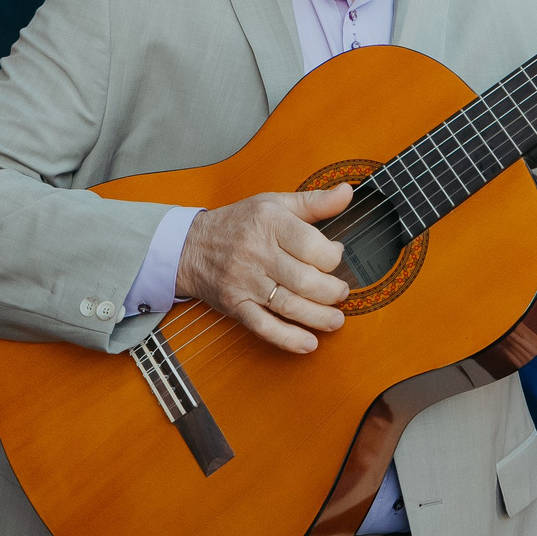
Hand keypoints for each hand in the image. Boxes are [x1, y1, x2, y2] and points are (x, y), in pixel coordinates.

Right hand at [175, 185, 352, 354]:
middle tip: (341, 293)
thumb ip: (314, 201)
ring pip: (289, 305)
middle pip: (304, 280)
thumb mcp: (274, 203)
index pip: (311, 245)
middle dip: (331, 291)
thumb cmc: (239, 223)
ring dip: (318, 317)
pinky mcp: (235, 304)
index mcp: (269, 222)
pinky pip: (263, 326)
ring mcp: (245, 281)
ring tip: (336, 320)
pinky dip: (288, 338)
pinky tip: (308, 343)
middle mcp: (256, 252)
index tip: (335, 256)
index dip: (332, 257)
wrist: (190, 246)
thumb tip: (347, 192)